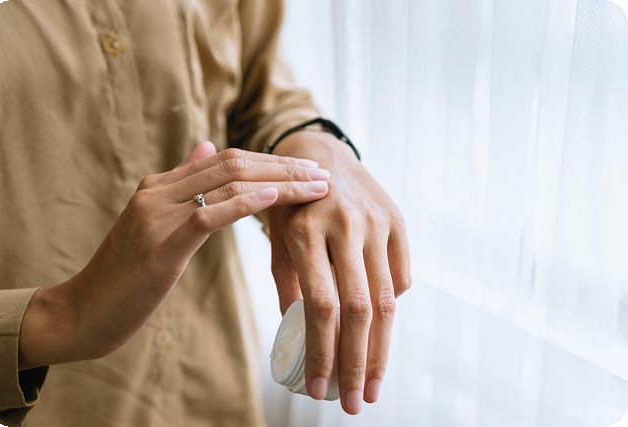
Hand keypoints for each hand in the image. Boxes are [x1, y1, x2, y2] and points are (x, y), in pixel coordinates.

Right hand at [18, 142, 330, 369]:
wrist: (82, 313)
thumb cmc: (125, 276)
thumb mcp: (155, 225)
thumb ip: (182, 187)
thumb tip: (207, 149)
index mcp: (159, 185)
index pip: (225, 160)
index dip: (270, 162)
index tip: (306, 171)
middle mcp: (158, 190)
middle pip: (233, 164)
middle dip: (283, 168)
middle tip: (323, 174)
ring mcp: (157, 213)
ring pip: (227, 183)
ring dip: (278, 183)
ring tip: (316, 188)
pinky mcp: (160, 243)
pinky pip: (210, 214)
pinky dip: (246, 203)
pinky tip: (275, 199)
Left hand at [267, 131, 410, 414]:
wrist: (319, 154)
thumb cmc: (289, 205)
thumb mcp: (277, 240)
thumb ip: (289, 285)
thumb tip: (297, 338)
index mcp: (305, 230)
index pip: (319, 306)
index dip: (321, 353)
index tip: (317, 389)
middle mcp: (345, 225)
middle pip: (358, 310)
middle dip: (356, 364)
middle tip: (353, 403)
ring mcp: (376, 222)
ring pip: (385, 300)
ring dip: (381, 350)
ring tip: (372, 386)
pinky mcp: (397, 221)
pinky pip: (400, 278)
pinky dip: (389, 309)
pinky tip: (378, 332)